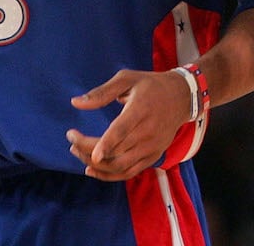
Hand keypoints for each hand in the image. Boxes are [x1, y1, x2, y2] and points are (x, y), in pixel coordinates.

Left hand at [67, 68, 190, 180]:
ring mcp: (152, 147)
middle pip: (115, 151)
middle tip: (71, 140)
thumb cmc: (150, 86)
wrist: (182, 97)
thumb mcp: (127, 79)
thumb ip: (101, 92)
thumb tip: (75, 103)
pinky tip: (92, 168)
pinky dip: (109, 175)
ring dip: (95, 164)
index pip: (122, 131)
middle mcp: (148, 132)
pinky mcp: (153, 156)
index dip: (104, 143)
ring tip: (77, 152)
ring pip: (120, 166)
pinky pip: (129, 172)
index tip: (84, 149)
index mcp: (141, 109)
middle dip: (87, 150)